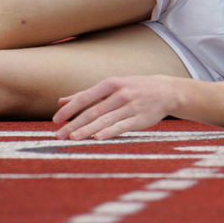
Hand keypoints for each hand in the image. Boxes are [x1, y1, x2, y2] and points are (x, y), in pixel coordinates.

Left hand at [52, 75, 181, 139]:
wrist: (167, 91)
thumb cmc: (134, 88)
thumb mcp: (112, 86)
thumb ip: (87, 95)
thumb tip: (61, 102)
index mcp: (111, 84)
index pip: (85, 97)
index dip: (70, 109)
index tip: (56, 120)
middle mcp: (121, 94)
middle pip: (93, 111)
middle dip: (75, 124)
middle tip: (59, 135)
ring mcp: (131, 106)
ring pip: (105, 120)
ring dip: (88, 130)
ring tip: (73, 139)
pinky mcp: (141, 119)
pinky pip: (122, 126)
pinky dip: (109, 132)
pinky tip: (98, 138)